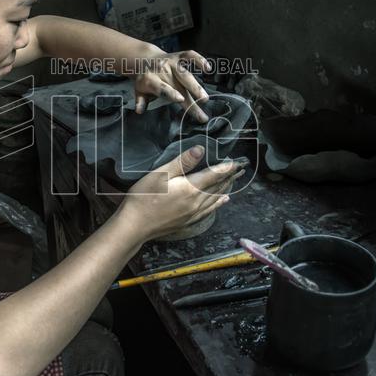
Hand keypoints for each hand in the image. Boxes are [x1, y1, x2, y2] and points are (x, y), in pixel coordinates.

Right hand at [116, 145, 246, 243]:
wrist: (135, 225)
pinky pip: (209, 210)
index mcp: (190, 188)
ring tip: (234, 181)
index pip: (213, 174)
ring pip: (215, 198)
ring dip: (226, 188)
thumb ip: (182, 162)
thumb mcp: (160, 174)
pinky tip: (222, 201)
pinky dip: (218, 203)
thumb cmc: (144, 197)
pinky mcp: (188, 221)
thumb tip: (200, 150)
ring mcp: (193, 213)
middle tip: (240, 169)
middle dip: (229, 177)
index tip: (236, 161)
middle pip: (217, 187)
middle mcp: (196, 202)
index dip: (225, 167)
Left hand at [133, 50, 211, 121]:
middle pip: (178, 86)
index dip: (170, 93)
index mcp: (151, 80)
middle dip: (190, 98)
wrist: (143, 59)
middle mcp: (162, 70)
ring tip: (204, 98)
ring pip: (185, 74)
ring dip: (196, 86)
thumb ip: (140, 100)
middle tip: (200, 112)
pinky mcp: (178, 56)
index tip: (180, 99)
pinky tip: (208, 68)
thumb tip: (139, 111)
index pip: (161, 88)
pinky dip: (199, 60)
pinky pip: (189, 56)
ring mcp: (171, 63)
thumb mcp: (138, 90)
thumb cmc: (144, 79)